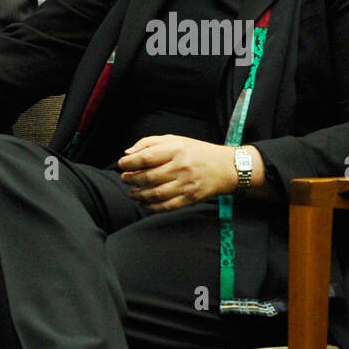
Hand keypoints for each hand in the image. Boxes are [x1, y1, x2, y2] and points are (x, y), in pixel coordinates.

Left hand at [117, 135, 238, 211]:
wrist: (226, 167)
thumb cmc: (196, 152)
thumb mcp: (175, 140)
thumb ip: (149, 143)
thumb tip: (127, 153)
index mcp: (176, 150)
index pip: (146, 157)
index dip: (129, 163)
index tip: (122, 164)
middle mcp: (181, 167)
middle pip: (148, 177)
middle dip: (131, 179)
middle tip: (125, 178)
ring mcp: (186, 184)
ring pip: (155, 194)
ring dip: (138, 195)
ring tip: (132, 192)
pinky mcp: (190, 198)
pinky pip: (166, 206)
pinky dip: (151, 207)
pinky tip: (143, 204)